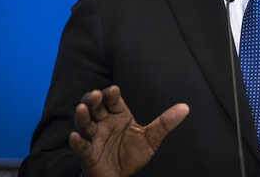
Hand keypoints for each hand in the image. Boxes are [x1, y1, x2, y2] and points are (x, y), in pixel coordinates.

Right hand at [69, 85, 188, 176]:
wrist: (120, 176)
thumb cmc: (133, 154)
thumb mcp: (151, 138)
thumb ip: (165, 123)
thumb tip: (186, 108)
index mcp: (118, 115)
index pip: (113, 100)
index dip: (111, 94)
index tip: (114, 90)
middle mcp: (104, 122)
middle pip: (96, 107)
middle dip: (94, 100)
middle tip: (95, 95)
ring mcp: (95, 137)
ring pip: (85, 123)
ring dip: (82, 116)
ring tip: (81, 108)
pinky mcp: (88, 153)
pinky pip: (81, 146)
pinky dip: (76, 142)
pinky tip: (74, 137)